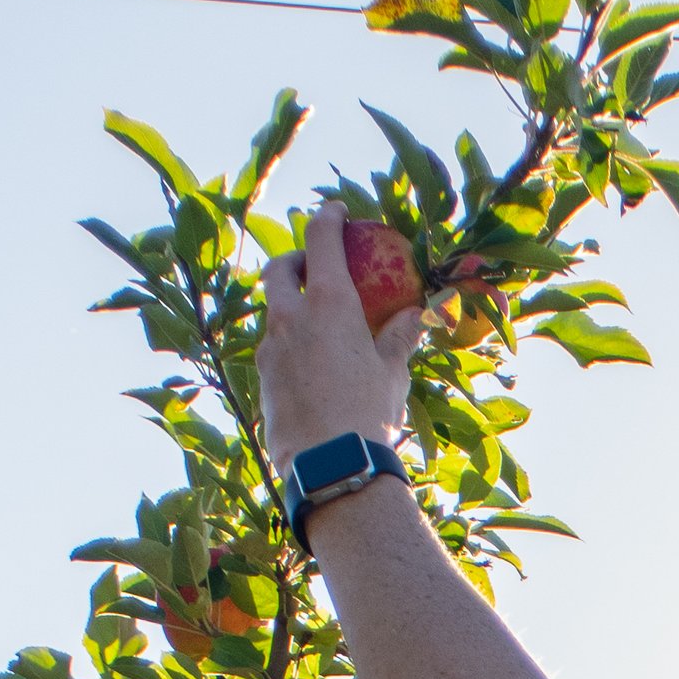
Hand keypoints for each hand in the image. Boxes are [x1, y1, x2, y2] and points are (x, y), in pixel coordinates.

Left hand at [257, 200, 419, 468]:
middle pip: (280, 270)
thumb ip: (400, 336)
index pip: (322, 240)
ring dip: (292, 311)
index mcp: (328, 304)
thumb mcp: (393, 372)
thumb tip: (417, 313)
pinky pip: (274, 352)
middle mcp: (290, 318)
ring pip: (274, 315)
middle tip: (313, 269)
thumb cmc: (370, 413)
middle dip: (294, 261)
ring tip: (319, 332)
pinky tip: (311, 373)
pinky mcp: (261, 381)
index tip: (336, 212)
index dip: (328, 219)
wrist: (332, 466)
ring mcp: (269, 350)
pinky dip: (290, 349)